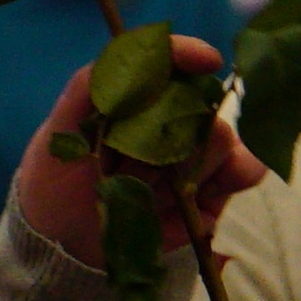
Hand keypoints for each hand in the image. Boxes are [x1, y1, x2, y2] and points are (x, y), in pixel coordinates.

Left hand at [11, 37, 267, 264]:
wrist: (63, 248)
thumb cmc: (57, 182)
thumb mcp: (61, 128)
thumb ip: (94, 82)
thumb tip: (153, 51)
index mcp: (135, 98)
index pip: (171, 62)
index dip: (189, 57)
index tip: (207, 61)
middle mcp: (171, 122)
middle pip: (201, 103)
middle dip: (172, 132)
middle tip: (128, 165)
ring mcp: (195, 158)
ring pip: (222, 139)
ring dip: (189, 165)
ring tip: (148, 192)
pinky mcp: (212, 195)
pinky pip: (243, 170)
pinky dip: (233, 175)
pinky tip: (201, 194)